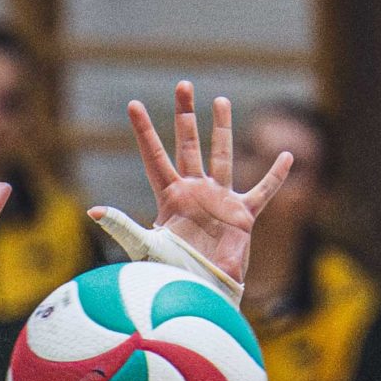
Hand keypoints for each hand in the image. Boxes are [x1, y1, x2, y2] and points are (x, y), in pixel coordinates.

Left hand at [112, 81, 290, 293]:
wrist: (201, 294)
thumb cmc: (171, 275)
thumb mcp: (145, 247)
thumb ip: (122, 226)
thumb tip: (93, 211)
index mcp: (170, 197)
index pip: (154, 156)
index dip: (144, 131)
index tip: (133, 105)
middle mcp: (194, 192)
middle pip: (188, 145)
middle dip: (186, 116)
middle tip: (184, 85)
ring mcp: (218, 200)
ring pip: (222, 156)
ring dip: (222, 129)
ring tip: (221, 101)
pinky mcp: (241, 215)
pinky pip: (263, 191)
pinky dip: (276, 176)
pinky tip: (288, 157)